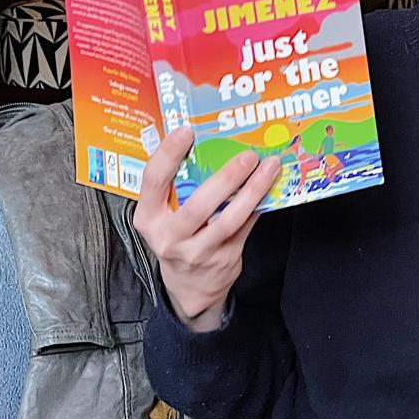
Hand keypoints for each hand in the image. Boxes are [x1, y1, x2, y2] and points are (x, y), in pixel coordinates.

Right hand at [133, 125, 280, 331]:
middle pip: (199, 205)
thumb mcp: (161, 217)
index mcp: (148, 219)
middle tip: (247, 155)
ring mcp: (198, 251)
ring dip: (253, 191)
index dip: (168, 154)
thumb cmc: (176, 238)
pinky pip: (246, 227)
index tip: (186, 130)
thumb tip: (205, 142)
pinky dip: (259, 205)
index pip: (153, 181)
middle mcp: (170, 237)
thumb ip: (174, 188)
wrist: (189, 288)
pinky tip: (270, 186)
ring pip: (229, 219)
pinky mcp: (225, 258)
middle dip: (226, 177)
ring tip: (268, 167)